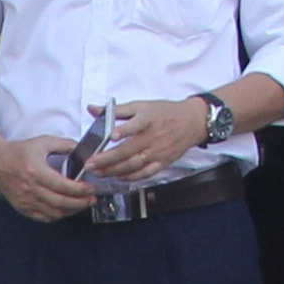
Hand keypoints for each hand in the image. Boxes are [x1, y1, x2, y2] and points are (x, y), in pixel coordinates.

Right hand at [0, 135, 96, 222]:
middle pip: (60, 203)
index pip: (62, 186)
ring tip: (81, 205)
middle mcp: (30, 188)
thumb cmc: (18, 152)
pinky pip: (43, 217)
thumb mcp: (43, 142)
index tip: (91, 189)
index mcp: (36, 171)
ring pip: (53, 213)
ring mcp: (25, 200)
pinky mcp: (22, 207)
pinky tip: (64, 209)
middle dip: (80, 203)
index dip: (80, 190)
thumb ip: (65, 145)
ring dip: (70, 211)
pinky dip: (56, 216)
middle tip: (91, 199)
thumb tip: (82, 152)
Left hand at [91, 97, 210, 183]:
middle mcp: (153, 137)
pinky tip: (118, 177)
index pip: (135, 125)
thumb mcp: (141, 105)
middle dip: (107, 159)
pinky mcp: (162, 162)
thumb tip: (93, 109)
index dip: (123, 130)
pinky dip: (131, 177)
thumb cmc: (164, 113)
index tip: (111, 136)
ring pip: (134, 164)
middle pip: (128, 150)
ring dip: (114, 170)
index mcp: (148, 119)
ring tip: (99, 172)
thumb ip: (116, 110)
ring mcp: (158, 152)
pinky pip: (145, 173)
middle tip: (91, 164)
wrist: (192, 121)